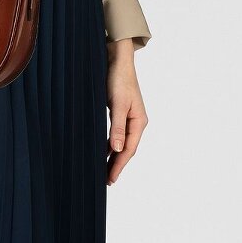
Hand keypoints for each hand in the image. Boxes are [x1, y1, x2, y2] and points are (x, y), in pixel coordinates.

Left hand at [106, 43, 147, 185]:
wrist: (118, 61)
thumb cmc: (119, 80)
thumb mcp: (117, 105)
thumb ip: (117, 128)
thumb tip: (116, 150)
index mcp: (139, 122)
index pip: (129, 149)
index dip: (119, 165)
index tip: (110, 179)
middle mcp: (136, 122)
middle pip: (126, 149)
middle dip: (117, 165)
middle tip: (106, 181)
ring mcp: (129, 118)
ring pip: (121, 143)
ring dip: (113, 157)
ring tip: (103, 171)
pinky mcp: (121, 113)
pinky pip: (116, 135)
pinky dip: (109, 145)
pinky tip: (102, 151)